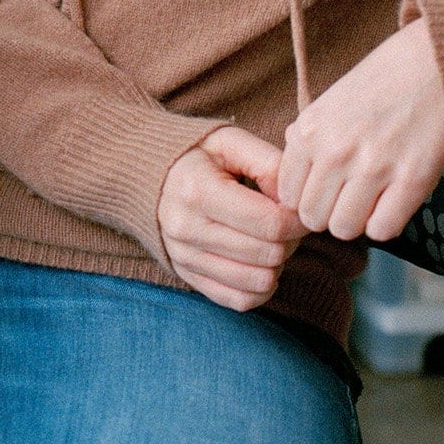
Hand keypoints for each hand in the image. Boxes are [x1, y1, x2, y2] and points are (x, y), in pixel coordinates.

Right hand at [159, 124, 309, 311]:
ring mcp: (185, 257)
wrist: (144, 175)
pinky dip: (260, 288)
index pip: (270, 223)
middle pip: (268, 254)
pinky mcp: (187, 275)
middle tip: (286, 221)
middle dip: (290, 239)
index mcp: (198, 190)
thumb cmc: (196, 155)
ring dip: (277, 263)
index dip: (298, 220)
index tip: (299, 208)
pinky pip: (240, 301)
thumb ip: (268, 163)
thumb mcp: (230, 142)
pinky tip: (259, 262)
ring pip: (259, 281)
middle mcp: (187, 228)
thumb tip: (296, 201)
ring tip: (271, 239)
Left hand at [275, 18, 443, 243]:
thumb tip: (288, 179)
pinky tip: (392, 202)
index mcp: (310, 131)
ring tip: (371, 199)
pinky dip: (386, 223)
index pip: (288, 195)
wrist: (436, 68)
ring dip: (357, 221)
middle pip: (313, 218)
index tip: (325, 191)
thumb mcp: (329, 103)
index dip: (307, 198)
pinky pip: (382, 231)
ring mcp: (374, 166)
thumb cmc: (382, 86)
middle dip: (329, 213)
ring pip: (344, 229)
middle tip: (349, 197)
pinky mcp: (412, 180)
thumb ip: (306, 139)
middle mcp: (335, 150)